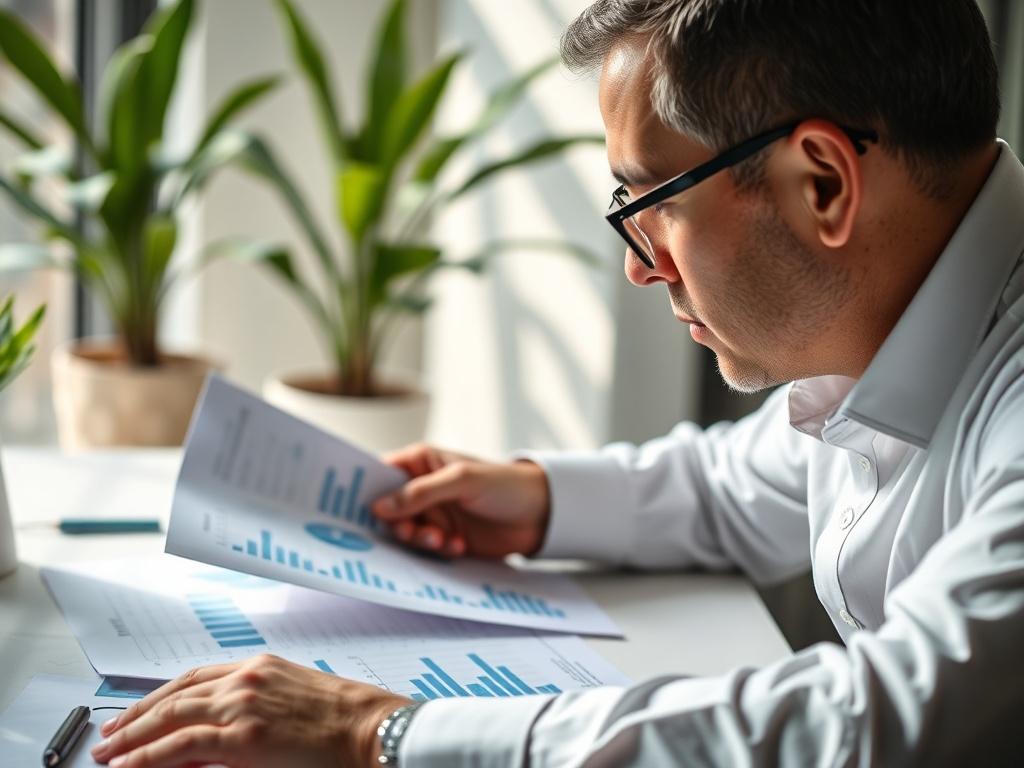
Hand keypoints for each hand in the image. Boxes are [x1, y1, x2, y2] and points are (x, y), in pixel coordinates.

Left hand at [90, 654, 409, 767]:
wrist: (370, 728)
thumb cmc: (342, 719)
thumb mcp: (290, 700)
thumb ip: (251, 709)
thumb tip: (211, 735)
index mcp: (258, 667)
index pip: (193, 678)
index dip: (159, 695)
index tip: (138, 711)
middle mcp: (245, 679)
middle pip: (175, 694)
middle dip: (136, 716)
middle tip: (109, 735)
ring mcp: (241, 706)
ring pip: (170, 716)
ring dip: (133, 736)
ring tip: (109, 753)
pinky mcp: (242, 738)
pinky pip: (180, 745)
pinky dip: (148, 754)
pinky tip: (129, 764)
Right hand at [372, 443, 550, 558]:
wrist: (541, 515)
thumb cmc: (505, 484)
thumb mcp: (462, 481)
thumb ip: (421, 493)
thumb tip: (379, 506)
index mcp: (421, 462)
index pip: (380, 472)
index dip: (363, 489)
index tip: (351, 509)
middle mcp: (422, 488)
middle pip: (387, 510)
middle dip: (397, 524)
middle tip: (414, 533)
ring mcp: (433, 514)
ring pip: (405, 532)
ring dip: (420, 540)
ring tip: (443, 541)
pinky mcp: (445, 538)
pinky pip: (425, 550)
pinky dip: (438, 551)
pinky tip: (458, 547)